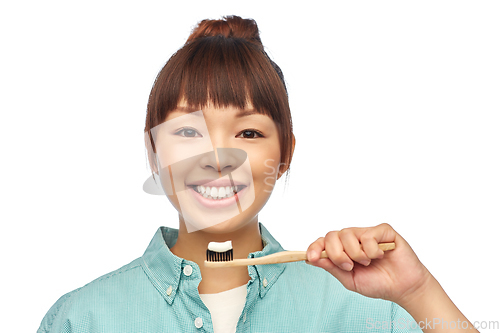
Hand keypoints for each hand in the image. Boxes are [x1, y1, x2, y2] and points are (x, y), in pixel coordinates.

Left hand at [306, 223, 432, 306]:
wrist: (403, 288)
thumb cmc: (378, 283)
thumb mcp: (350, 279)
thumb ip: (332, 268)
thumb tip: (312, 259)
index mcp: (343, 249)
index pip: (323, 241)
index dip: (314, 247)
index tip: (310, 257)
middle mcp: (353, 238)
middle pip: (332, 235)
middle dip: (336, 254)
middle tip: (349, 266)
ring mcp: (367, 233)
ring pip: (347, 234)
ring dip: (355, 253)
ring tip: (367, 262)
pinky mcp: (383, 231)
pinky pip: (368, 235)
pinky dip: (372, 250)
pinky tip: (381, 256)